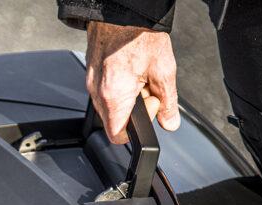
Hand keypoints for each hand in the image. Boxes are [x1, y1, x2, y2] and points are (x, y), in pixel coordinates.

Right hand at [85, 22, 180, 143]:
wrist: (122, 10)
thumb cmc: (139, 33)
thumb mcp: (164, 69)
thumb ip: (168, 101)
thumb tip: (170, 122)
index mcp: (114, 95)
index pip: (118, 135)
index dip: (137, 129)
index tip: (150, 107)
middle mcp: (97, 91)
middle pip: (114, 119)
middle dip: (134, 109)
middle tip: (147, 87)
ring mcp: (91, 81)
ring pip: (109, 105)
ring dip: (127, 97)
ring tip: (139, 75)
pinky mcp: (91, 71)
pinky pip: (104, 90)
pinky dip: (119, 85)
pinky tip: (129, 68)